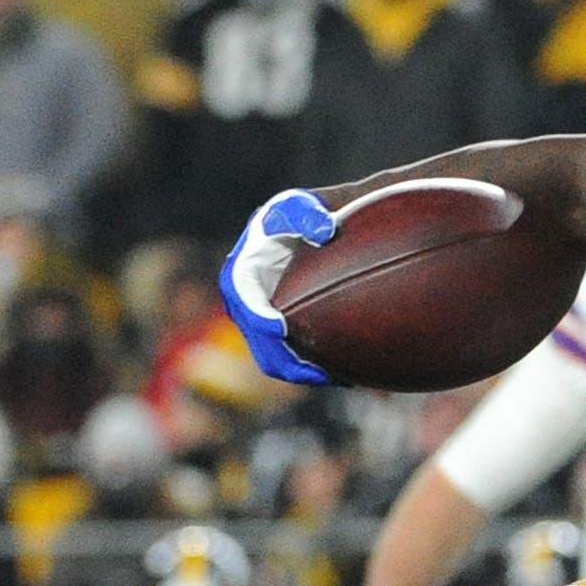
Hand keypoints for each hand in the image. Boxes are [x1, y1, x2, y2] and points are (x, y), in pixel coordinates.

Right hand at [218, 189, 337, 385]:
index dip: (259, 318)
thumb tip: (324, 230)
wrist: (306, 230)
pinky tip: (343, 372)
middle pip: (259, 343)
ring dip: (302, 373)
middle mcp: (244, 303)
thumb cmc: (301, 217)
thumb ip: (307, 213)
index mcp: (242, 274)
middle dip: (286, 360)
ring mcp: (260, 322)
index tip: (280, 329)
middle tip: (321, 372)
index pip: (245, 301)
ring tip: (338, 377)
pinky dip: (311, 369)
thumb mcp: (301, 207)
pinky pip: (289, 359)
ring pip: (274, 360)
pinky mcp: (278, 333)